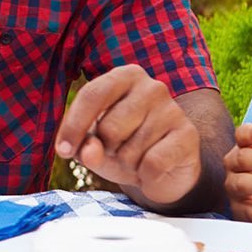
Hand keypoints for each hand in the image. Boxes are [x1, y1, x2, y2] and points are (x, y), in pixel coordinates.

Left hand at [55, 65, 200, 204]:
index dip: (73, 126)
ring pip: (130, 149)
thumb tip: (89, 152)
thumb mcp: (93, 146)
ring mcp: (173, 109)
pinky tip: (153, 167)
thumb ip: (84, 146)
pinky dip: (146, 174)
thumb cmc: (119, 148)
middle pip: (110, 127)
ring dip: (127, 162)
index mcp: (123, 77)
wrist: (162, 171)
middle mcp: (152, 87)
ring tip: (137, 157)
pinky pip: (153, 163)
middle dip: (107, 148)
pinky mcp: (188, 135)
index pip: (92, 95)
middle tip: (118, 150)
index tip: (63, 151)